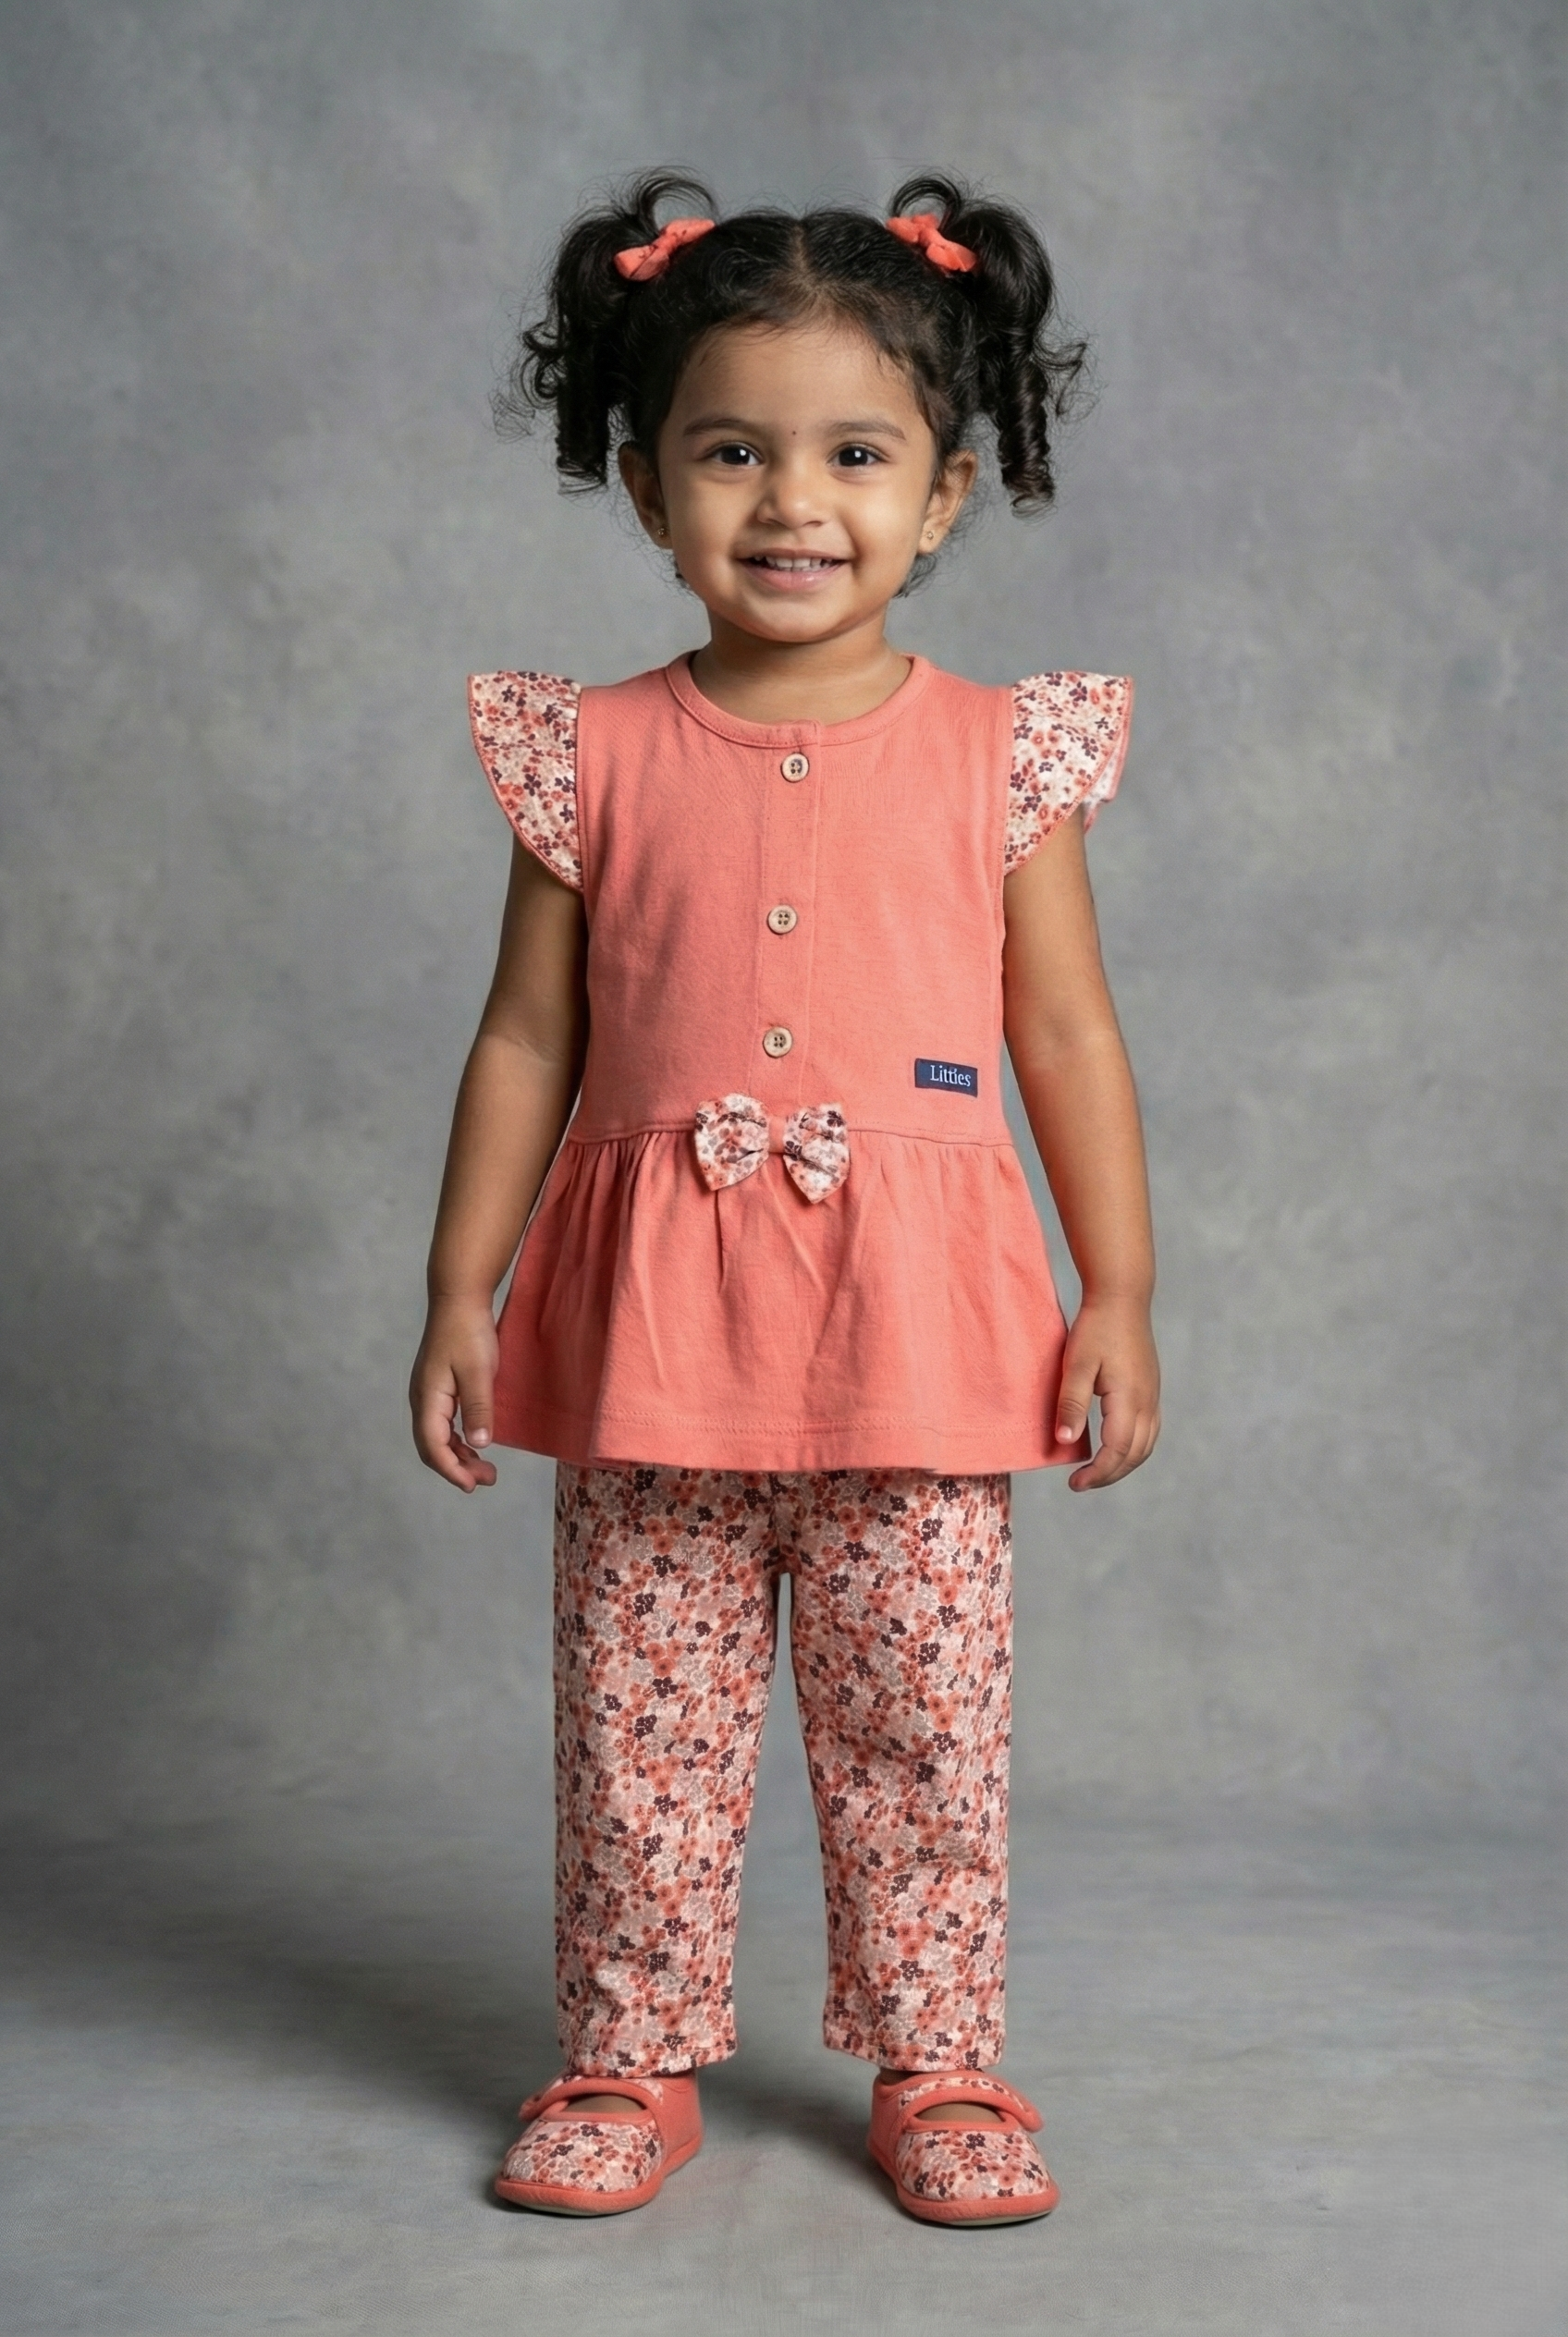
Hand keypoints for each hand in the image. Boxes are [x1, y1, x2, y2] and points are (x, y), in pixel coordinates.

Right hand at [410, 1296, 500, 1491]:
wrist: (459, 1299)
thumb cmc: (468, 1331)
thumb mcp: (479, 1371)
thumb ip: (478, 1408)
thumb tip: (480, 1445)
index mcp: (428, 1398)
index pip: (433, 1446)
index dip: (451, 1470)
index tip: (472, 1485)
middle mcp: (422, 1400)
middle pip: (432, 1447)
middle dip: (457, 1468)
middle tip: (488, 1479)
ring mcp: (429, 1395)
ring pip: (438, 1437)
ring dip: (460, 1456)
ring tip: (486, 1469)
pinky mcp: (439, 1389)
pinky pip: (444, 1424)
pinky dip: (459, 1441)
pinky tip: (476, 1444)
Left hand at [1054, 1295, 1160, 1490]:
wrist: (1122, 1297)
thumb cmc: (1096, 1327)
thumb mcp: (1076, 1364)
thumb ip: (1071, 1403)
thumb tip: (1064, 1441)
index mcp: (1129, 1399)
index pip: (1117, 1451)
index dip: (1097, 1473)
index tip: (1074, 1484)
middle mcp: (1148, 1401)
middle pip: (1135, 1455)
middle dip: (1109, 1475)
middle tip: (1081, 1483)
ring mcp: (1153, 1395)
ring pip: (1146, 1445)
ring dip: (1123, 1464)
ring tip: (1097, 1471)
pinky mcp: (1151, 1388)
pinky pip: (1149, 1431)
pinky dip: (1133, 1448)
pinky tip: (1115, 1448)